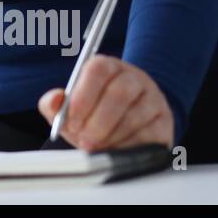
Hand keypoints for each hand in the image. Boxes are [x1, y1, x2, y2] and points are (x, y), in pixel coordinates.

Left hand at [38, 55, 172, 150]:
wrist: (129, 125)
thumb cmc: (94, 113)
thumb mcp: (71, 107)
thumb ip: (54, 103)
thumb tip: (53, 101)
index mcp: (108, 66)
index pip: (97, 70)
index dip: (82, 97)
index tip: (71, 121)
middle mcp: (133, 77)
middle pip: (118, 93)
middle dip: (97, 121)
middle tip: (84, 139)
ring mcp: (153, 98)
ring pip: (135, 114)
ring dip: (111, 136)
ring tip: (96, 147)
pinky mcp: (164, 121)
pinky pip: (149, 133)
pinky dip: (128, 146)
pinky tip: (115, 151)